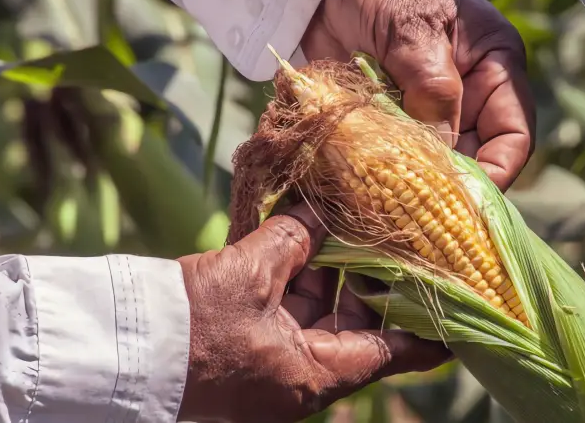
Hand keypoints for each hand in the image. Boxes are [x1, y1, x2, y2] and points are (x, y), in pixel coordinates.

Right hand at [176, 203, 450, 422]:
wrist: (122, 351)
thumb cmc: (192, 326)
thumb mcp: (249, 276)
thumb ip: (292, 240)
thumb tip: (318, 211)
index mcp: (317, 372)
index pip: (395, 352)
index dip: (430, 330)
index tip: (462, 309)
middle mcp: (303, 373)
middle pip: (358, 324)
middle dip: (372, 279)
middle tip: (398, 238)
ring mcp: (275, 359)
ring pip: (321, 311)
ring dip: (332, 270)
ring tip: (352, 224)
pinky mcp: (250, 342)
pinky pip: (288, 308)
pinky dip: (298, 275)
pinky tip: (306, 236)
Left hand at [301, 0, 534, 190]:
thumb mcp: (414, 31)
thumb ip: (433, 89)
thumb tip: (441, 154)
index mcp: (494, 69)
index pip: (514, 135)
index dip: (497, 172)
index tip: (467, 201)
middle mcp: (468, 97)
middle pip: (475, 158)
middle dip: (452, 188)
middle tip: (423, 217)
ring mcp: (428, 112)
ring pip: (435, 165)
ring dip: (416, 187)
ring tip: (394, 207)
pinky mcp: (392, 122)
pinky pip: (398, 159)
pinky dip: (386, 176)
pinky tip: (370, 190)